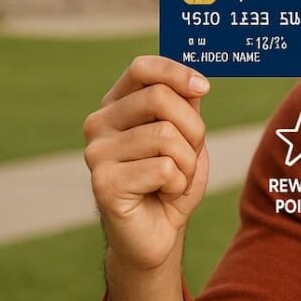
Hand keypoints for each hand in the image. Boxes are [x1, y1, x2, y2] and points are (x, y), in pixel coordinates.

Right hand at [84, 56, 209, 270]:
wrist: (158, 232)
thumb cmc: (172, 179)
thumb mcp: (186, 135)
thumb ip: (186, 106)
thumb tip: (195, 82)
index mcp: (117, 105)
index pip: (142, 68)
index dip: (177, 73)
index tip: (203, 88)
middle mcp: (99, 124)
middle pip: (160, 98)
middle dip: (193, 128)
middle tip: (189, 154)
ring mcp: (96, 153)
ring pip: (166, 136)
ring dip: (187, 162)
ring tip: (175, 179)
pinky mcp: (103, 183)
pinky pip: (163, 169)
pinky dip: (178, 184)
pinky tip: (163, 194)